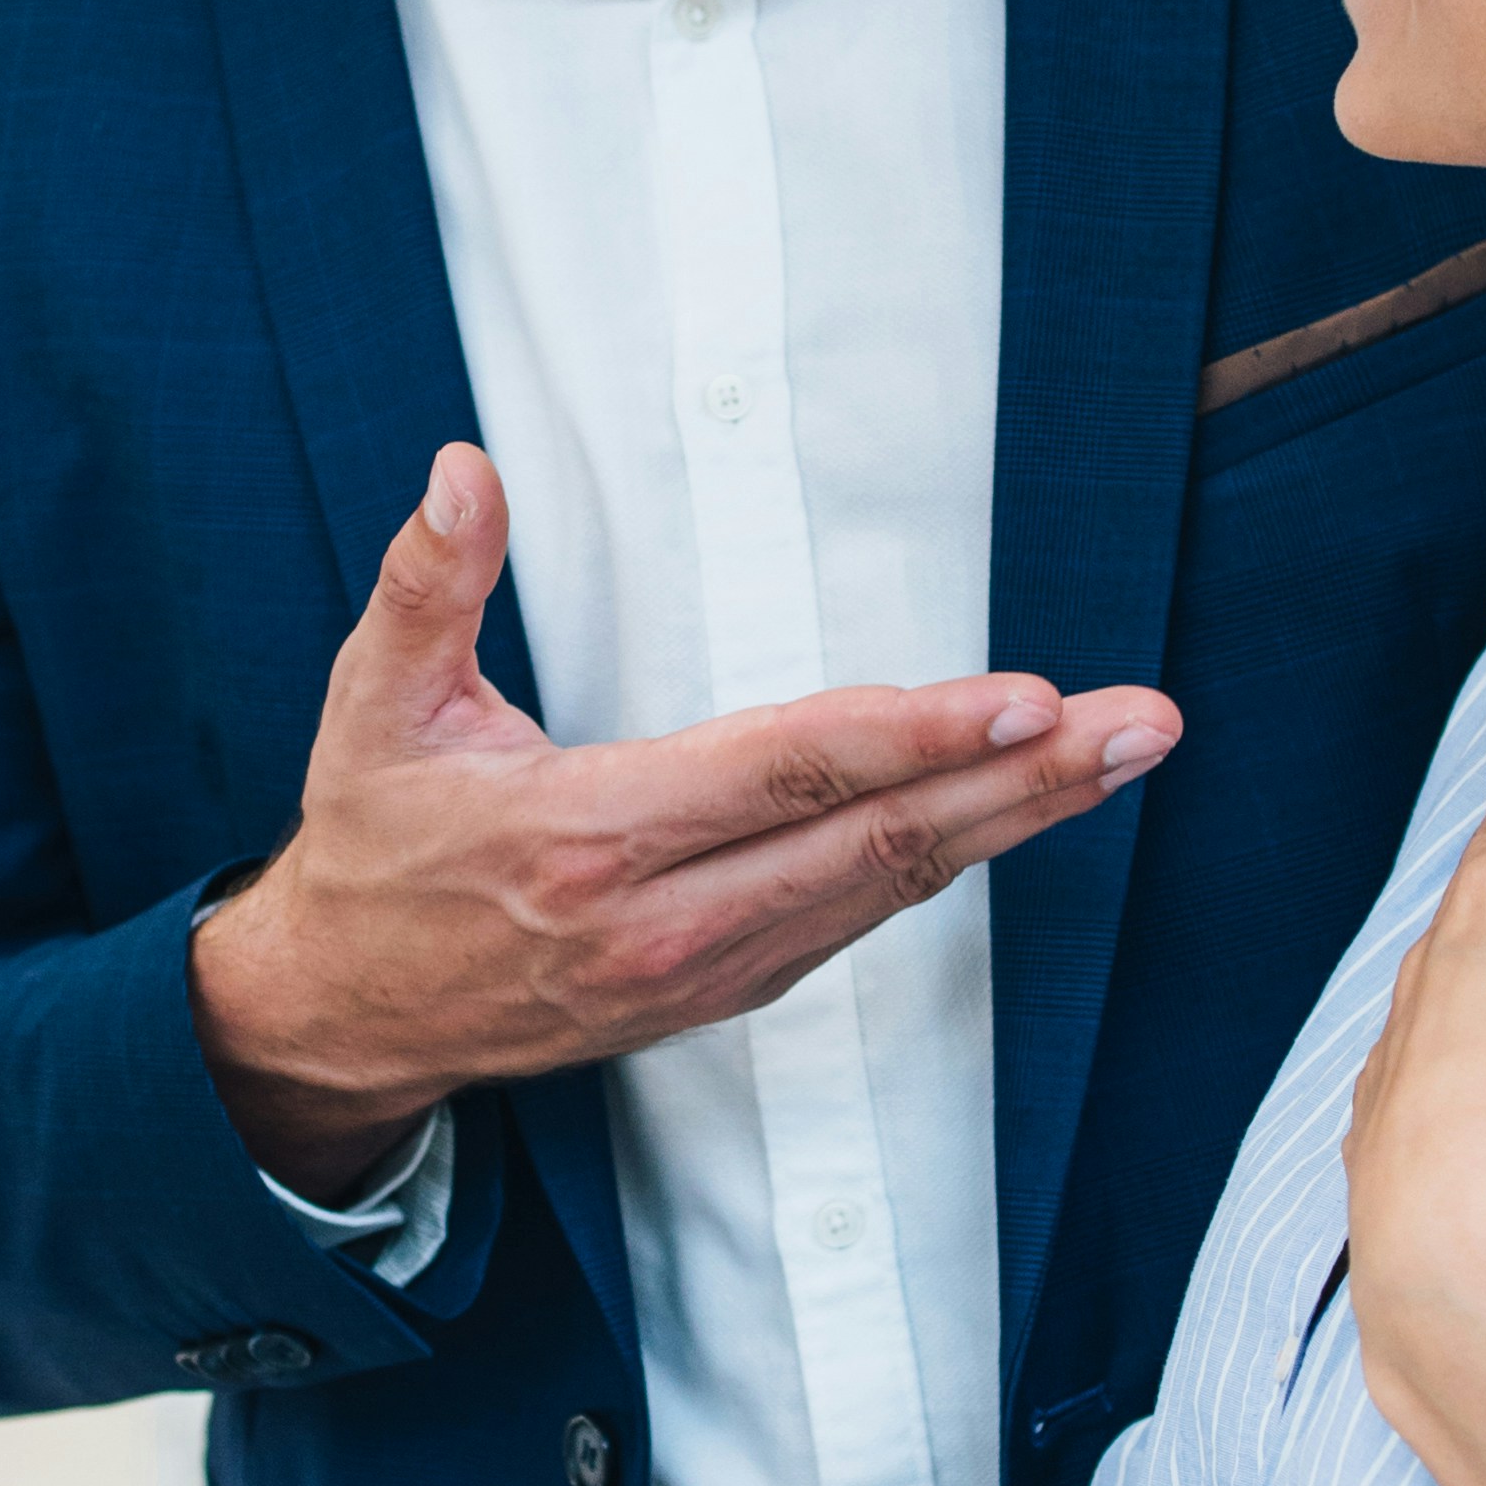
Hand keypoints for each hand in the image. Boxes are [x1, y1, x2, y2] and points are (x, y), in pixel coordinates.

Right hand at [191, 443, 1176, 1192]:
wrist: (344, 1016)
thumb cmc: (370, 848)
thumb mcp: (372, 708)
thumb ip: (427, 583)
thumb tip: (464, 469)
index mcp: (587, 836)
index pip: (785, 773)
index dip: (915, 734)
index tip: (1023, 696)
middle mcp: (662, 922)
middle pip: (879, 844)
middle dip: (1024, 779)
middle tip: (1141, 724)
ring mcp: (702, 974)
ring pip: (890, 891)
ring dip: (1015, 821)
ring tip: (1118, 754)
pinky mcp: (721, 997)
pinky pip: (858, 920)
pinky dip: (947, 862)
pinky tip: (1019, 809)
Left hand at [1345, 674, 1485, 1462]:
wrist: (1465, 1249)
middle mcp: (1443, 958)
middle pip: (1484, 859)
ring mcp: (1405, 1043)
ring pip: (1437, 952)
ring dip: (1471, 912)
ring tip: (1485, 893)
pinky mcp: (1390, 1127)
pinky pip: (1406, 1050)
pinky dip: (1431, 1020)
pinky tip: (1432, 1044)